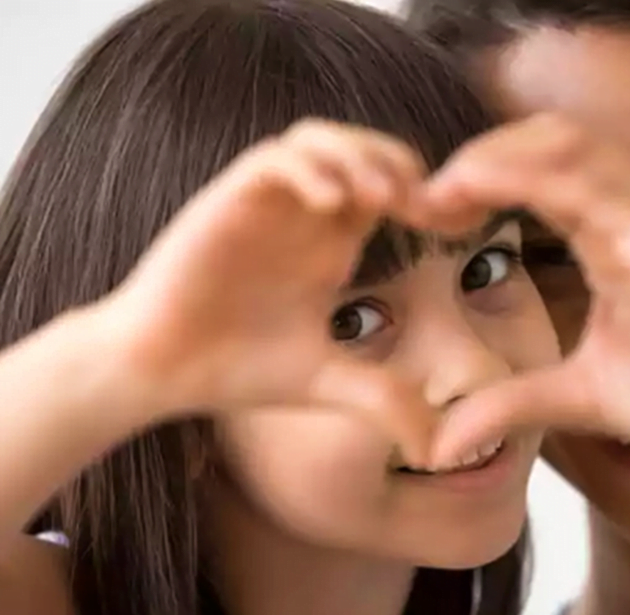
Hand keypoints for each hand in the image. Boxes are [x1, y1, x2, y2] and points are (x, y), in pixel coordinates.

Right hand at [102, 119, 434, 463]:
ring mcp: (266, 205)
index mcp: (332, 245)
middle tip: (423, 204)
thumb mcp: (329, 383)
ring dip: (357, 157)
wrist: (162, 369)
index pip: (389, 192)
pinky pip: (274, 161)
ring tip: (382, 198)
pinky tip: (332, 206)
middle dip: (400, 164)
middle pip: (363, 150)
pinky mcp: (227, 201)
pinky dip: (309, 170)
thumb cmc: (239, 368)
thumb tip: (436, 450)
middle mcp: (303, 217)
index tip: (458, 226)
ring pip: (319, 140)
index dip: (429, 199)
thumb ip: (383, 400)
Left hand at [421, 114, 629, 488]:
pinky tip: (492, 192)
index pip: (531, 175)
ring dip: (497, 157)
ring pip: (571, 145)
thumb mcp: (576, 397)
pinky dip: (543, 176)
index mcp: (606, 233)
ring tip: (444, 191)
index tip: (421, 216)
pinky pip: (610, 184)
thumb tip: (439, 444)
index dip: (471, 184)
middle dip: (475, 160)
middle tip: (421, 200)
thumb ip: (510, 404)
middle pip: (542, 144)